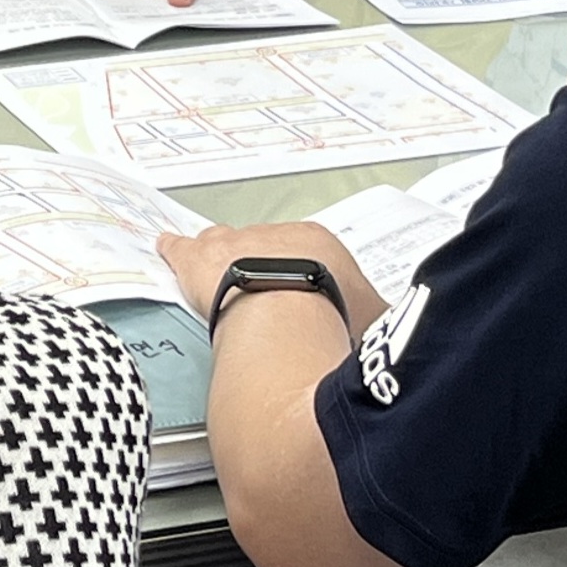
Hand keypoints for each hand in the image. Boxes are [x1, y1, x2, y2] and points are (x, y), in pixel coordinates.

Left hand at [158, 221, 388, 335]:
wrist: (288, 311)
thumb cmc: (331, 313)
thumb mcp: (373, 319)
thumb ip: (380, 321)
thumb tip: (399, 331)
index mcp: (317, 243)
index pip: (307, 252)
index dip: (302, 275)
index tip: (300, 293)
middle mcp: (273, 235)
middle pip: (264, 246)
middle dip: (263, 266)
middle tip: (263, 290)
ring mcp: (232, 245)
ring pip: (223, 242)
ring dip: (221, 257)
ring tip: (219, 272)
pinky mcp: (196, 263)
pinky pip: (180, 249)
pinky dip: (174, 250)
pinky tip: (166, 248)